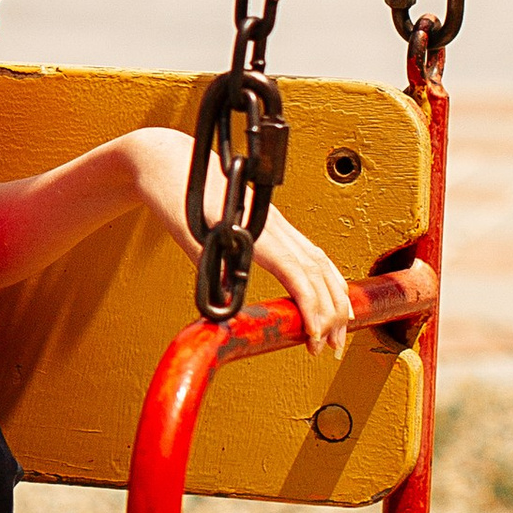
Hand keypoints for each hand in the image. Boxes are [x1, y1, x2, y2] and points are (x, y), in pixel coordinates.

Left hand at [116, 131, 352, 349]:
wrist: (173, 164)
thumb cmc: (180, 201)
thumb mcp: (192, 244)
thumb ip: (217, 277)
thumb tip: (232, 311)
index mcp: (256, 231)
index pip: (298, 273)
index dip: (312, 307)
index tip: (315, 336)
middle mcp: (275, 225)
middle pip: (319, 271)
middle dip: (332, 312)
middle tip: (330, 347)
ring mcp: (280, 223)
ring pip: (322, 262)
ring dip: (336, 298)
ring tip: (339, 330)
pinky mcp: (278, 225)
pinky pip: (314, 253)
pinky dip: (329, 278)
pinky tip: (332, 297)